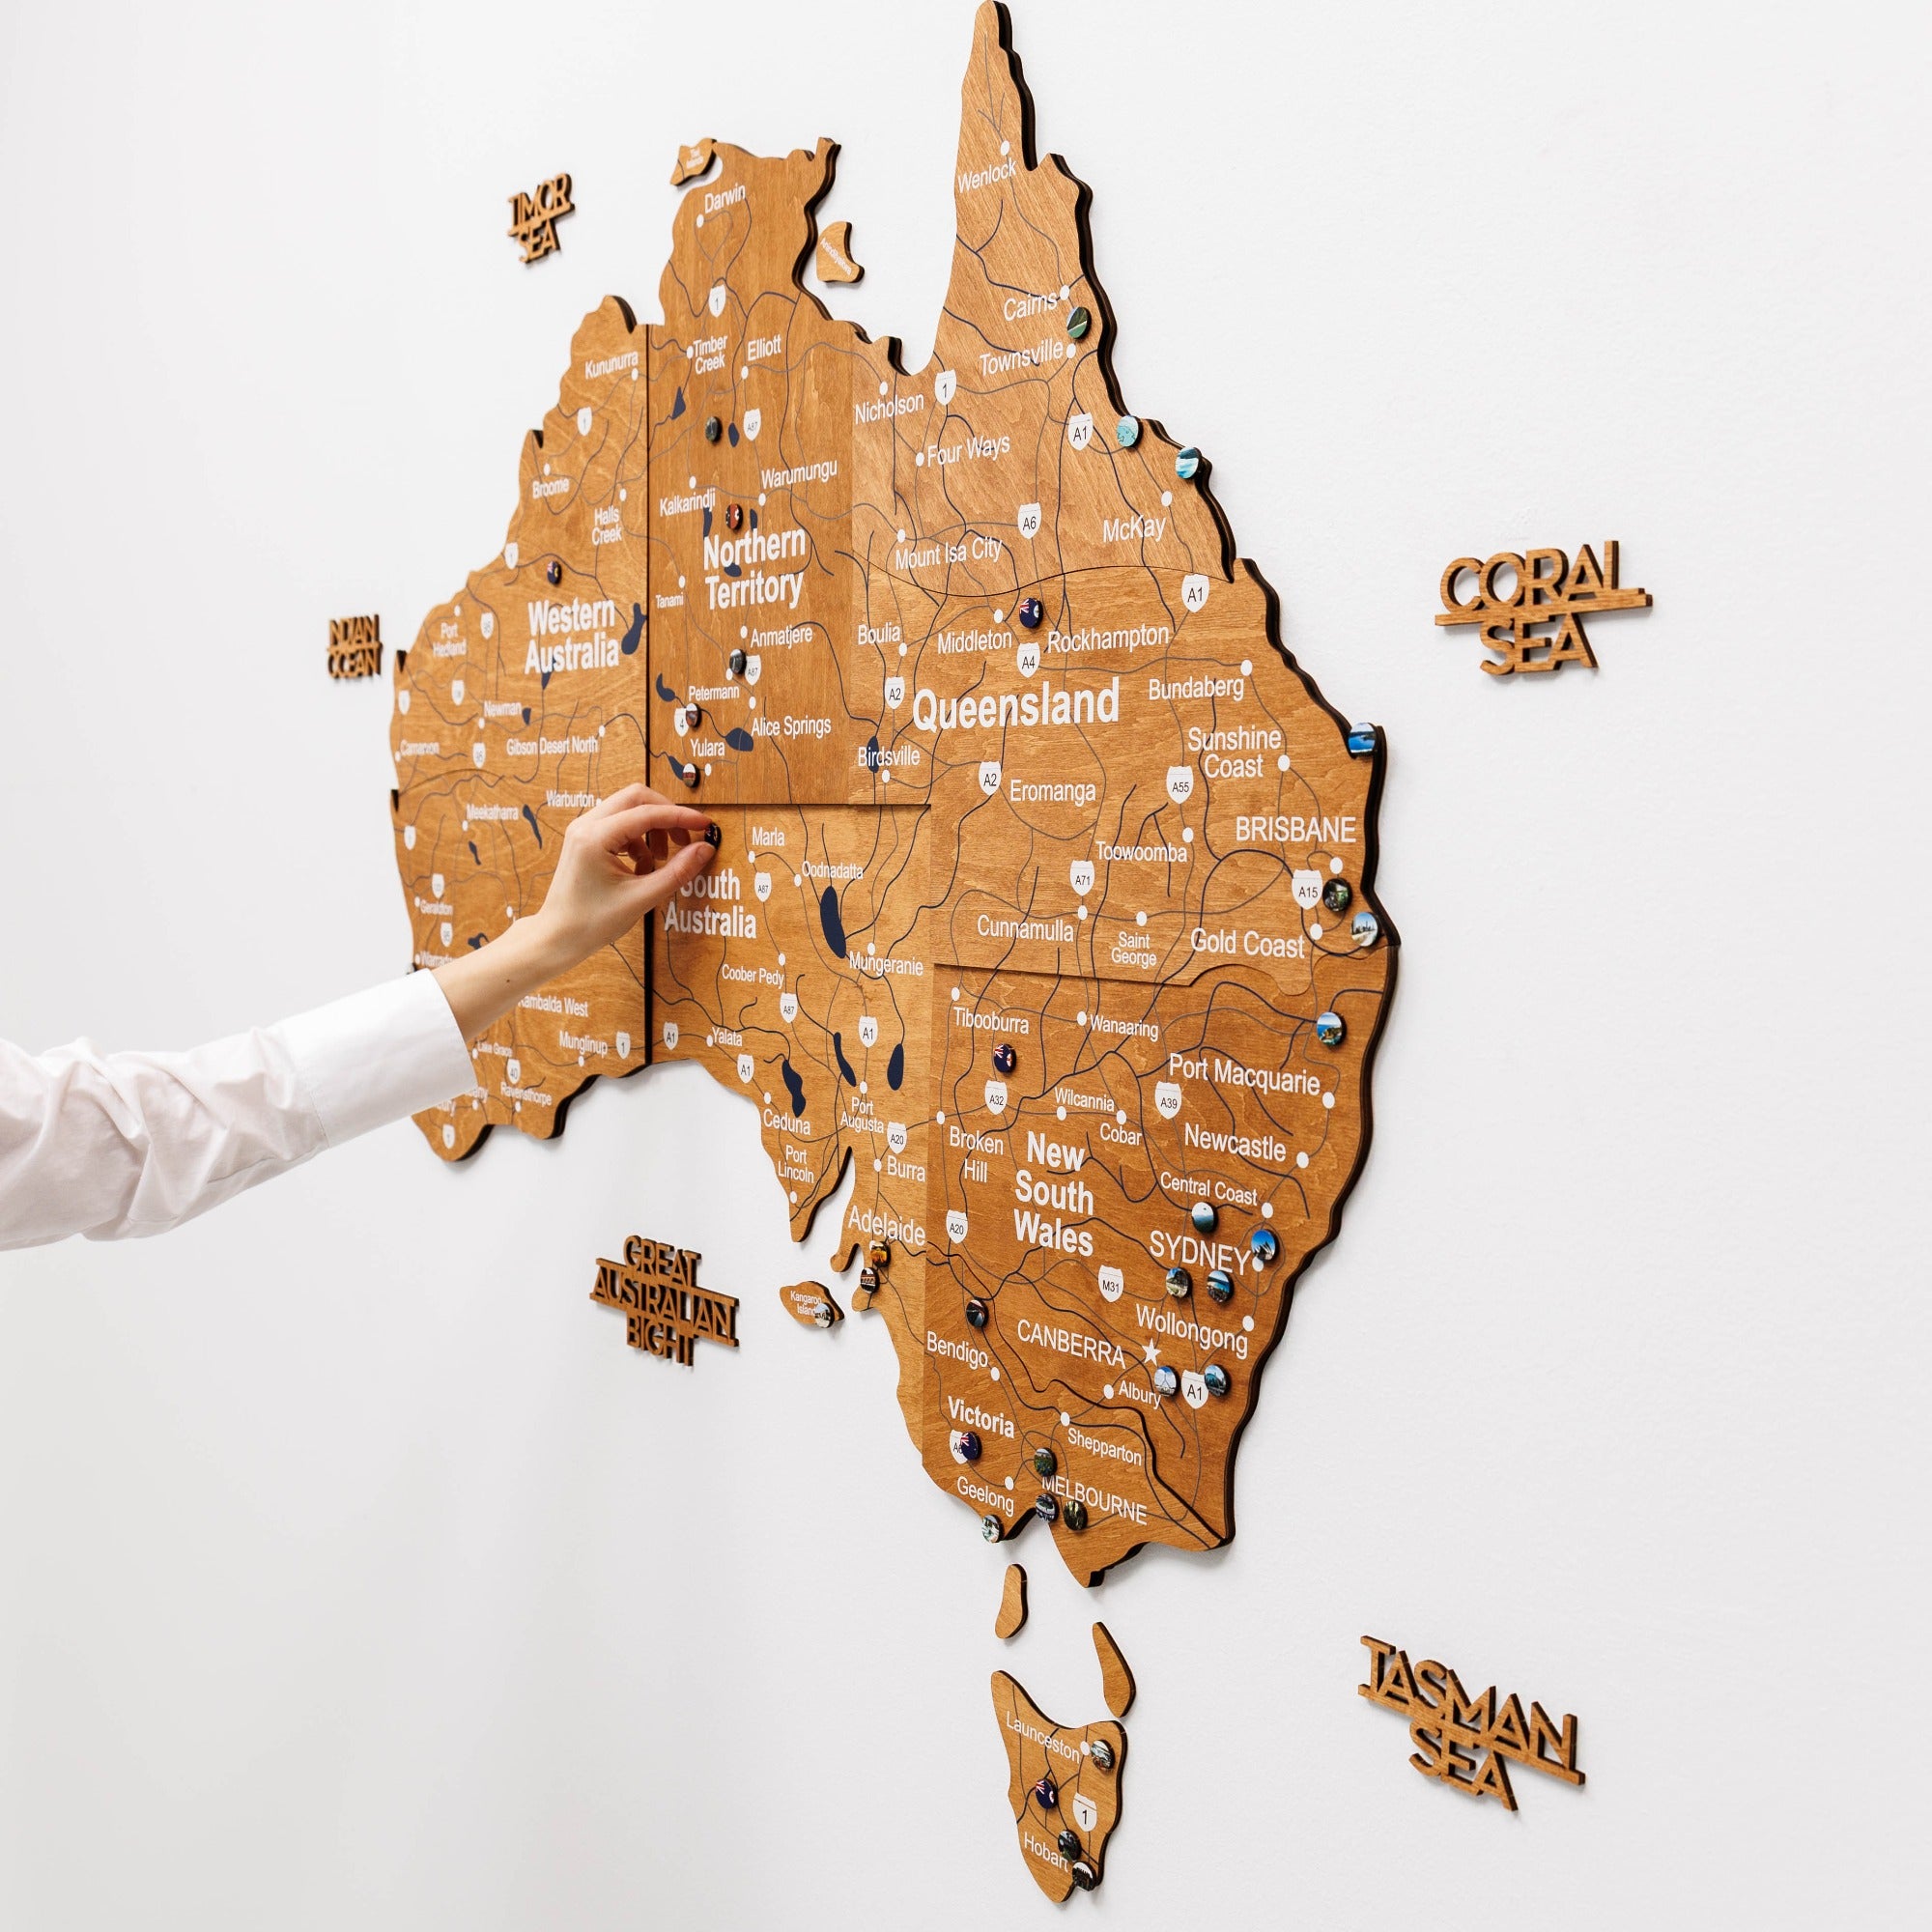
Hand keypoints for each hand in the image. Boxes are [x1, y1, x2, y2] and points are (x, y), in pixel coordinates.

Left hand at [433, 785, 716, 1040]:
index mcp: (595, 837)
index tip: (705, 825)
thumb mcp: (642, 898)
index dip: (681, 817)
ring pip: (629, 809)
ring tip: (661, 861)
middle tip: (686, 840)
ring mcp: (583, 829)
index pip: (648, 813)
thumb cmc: (591, 923)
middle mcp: (586, 825)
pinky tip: (643, 867)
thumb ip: (677, 871)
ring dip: (652, 829)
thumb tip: (704, 849)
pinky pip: (620, 824)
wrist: (557, 937)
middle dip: (666, 815)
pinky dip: (639, 839)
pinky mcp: (585, 838)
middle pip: (637, 798)